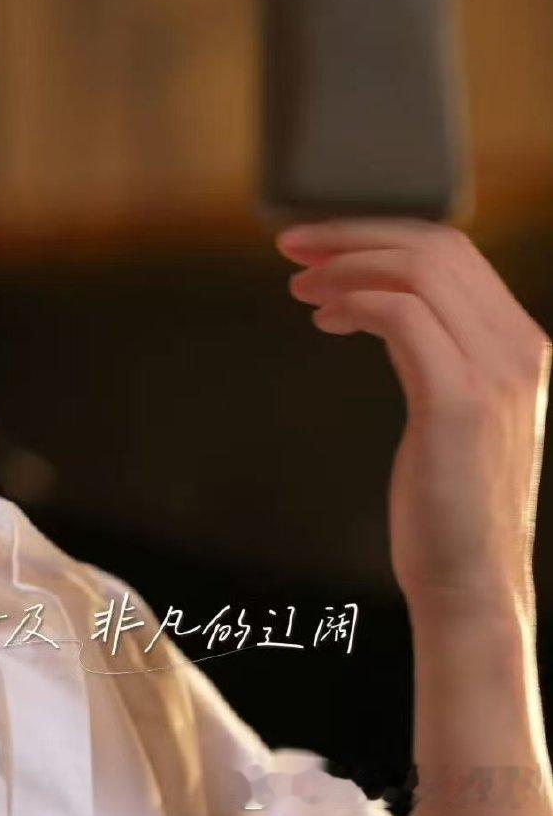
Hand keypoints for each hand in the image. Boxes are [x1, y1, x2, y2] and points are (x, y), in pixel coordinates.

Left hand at [276, 217, 551, 623]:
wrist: (469, 581)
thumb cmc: (445, 499)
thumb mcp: (446, 406)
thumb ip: (428, 350)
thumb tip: (373, 304)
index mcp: (521, 345)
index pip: (455, 252)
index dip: (380, 234)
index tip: (320, 243)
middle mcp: (520, 350)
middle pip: (436, 247)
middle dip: (354, 235)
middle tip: (293, 248)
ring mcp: (495, 373)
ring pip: (418, 272)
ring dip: (345, 267)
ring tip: (299, 287)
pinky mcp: (457, 402)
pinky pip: (402, 316)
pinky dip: (354, 302)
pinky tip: (324, 320)